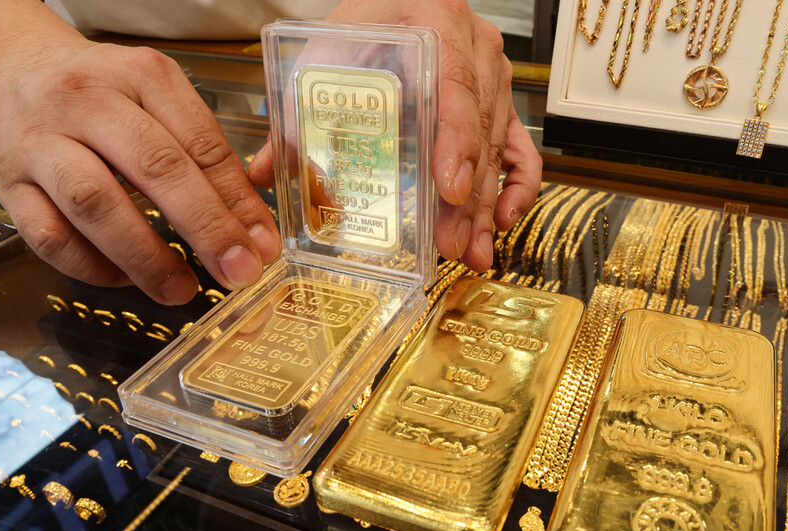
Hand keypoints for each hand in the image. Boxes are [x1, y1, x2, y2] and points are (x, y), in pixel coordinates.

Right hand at [0, 1, 279, 304]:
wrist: (15, 72)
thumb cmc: (106, 95)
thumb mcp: (162, 98)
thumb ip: (209, 154)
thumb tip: (253, 227)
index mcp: (143, 76)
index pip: (201, 143)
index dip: (237, 200)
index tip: (263, 245)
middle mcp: (88, 101)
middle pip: (154, 168)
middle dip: (205, 228)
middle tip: (237, 272)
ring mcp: (41, 142)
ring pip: (95, 204)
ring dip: (146, 257)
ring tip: (182, 289)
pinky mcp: (9, 185)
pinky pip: (51, 238)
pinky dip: (93, 268)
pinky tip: (127, 279)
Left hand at [248, 0, 541, 271]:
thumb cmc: (367, 21)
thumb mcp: (326, 51)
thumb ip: (296, 110)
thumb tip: (266, 170)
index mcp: (436, 24)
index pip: (457, 89)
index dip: (457, 143)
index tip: (450, 188)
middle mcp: (476, 50)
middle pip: (480, 130)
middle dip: (468, 197)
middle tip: (452, 243)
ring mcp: (493, 78)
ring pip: (500, 147)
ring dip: (486, 206)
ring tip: (471, 251)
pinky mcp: (499, 104)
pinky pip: (521, 148)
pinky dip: (518, 186)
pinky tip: (502, 221)